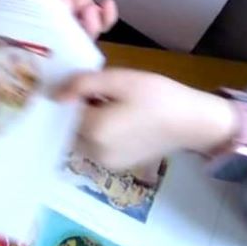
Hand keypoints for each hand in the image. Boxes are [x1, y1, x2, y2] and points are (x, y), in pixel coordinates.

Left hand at [56, 68, 237, 167]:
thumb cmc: (157, 96)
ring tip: (108, 103)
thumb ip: (83, 84)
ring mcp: (107, 163)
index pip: (65, 111)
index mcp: (94, 130)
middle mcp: (96, 153)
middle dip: (77, 109)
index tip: (81, 83)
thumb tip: (55, 95)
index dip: (70, 94)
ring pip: (81, 138)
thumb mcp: (119, 80)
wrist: (190, 121)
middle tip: (96, 91)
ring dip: (86, 121)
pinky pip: (96, 146)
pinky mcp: (118, 165)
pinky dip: (98, 132)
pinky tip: (116, 117)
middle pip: (70, 127)